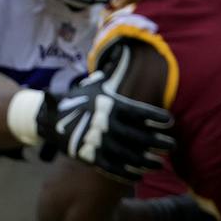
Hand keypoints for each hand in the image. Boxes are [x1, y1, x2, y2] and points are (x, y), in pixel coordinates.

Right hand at [39, 70, 173, 182]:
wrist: (48, 118)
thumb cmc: (79, 99)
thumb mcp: (95, 84)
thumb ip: (114, 71)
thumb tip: (125, 46)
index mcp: (108, 105)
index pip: (137, 112)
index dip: (154, 117)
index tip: (170, 121)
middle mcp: (103, 124)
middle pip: (135, 136)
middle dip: (156, 142)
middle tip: (172, 145)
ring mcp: (95, 142)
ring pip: (125, 155)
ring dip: (144, 160)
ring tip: (160, 163)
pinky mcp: (88, 156)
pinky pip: (110, 167)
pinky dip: (125, 172)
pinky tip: (140, 174)